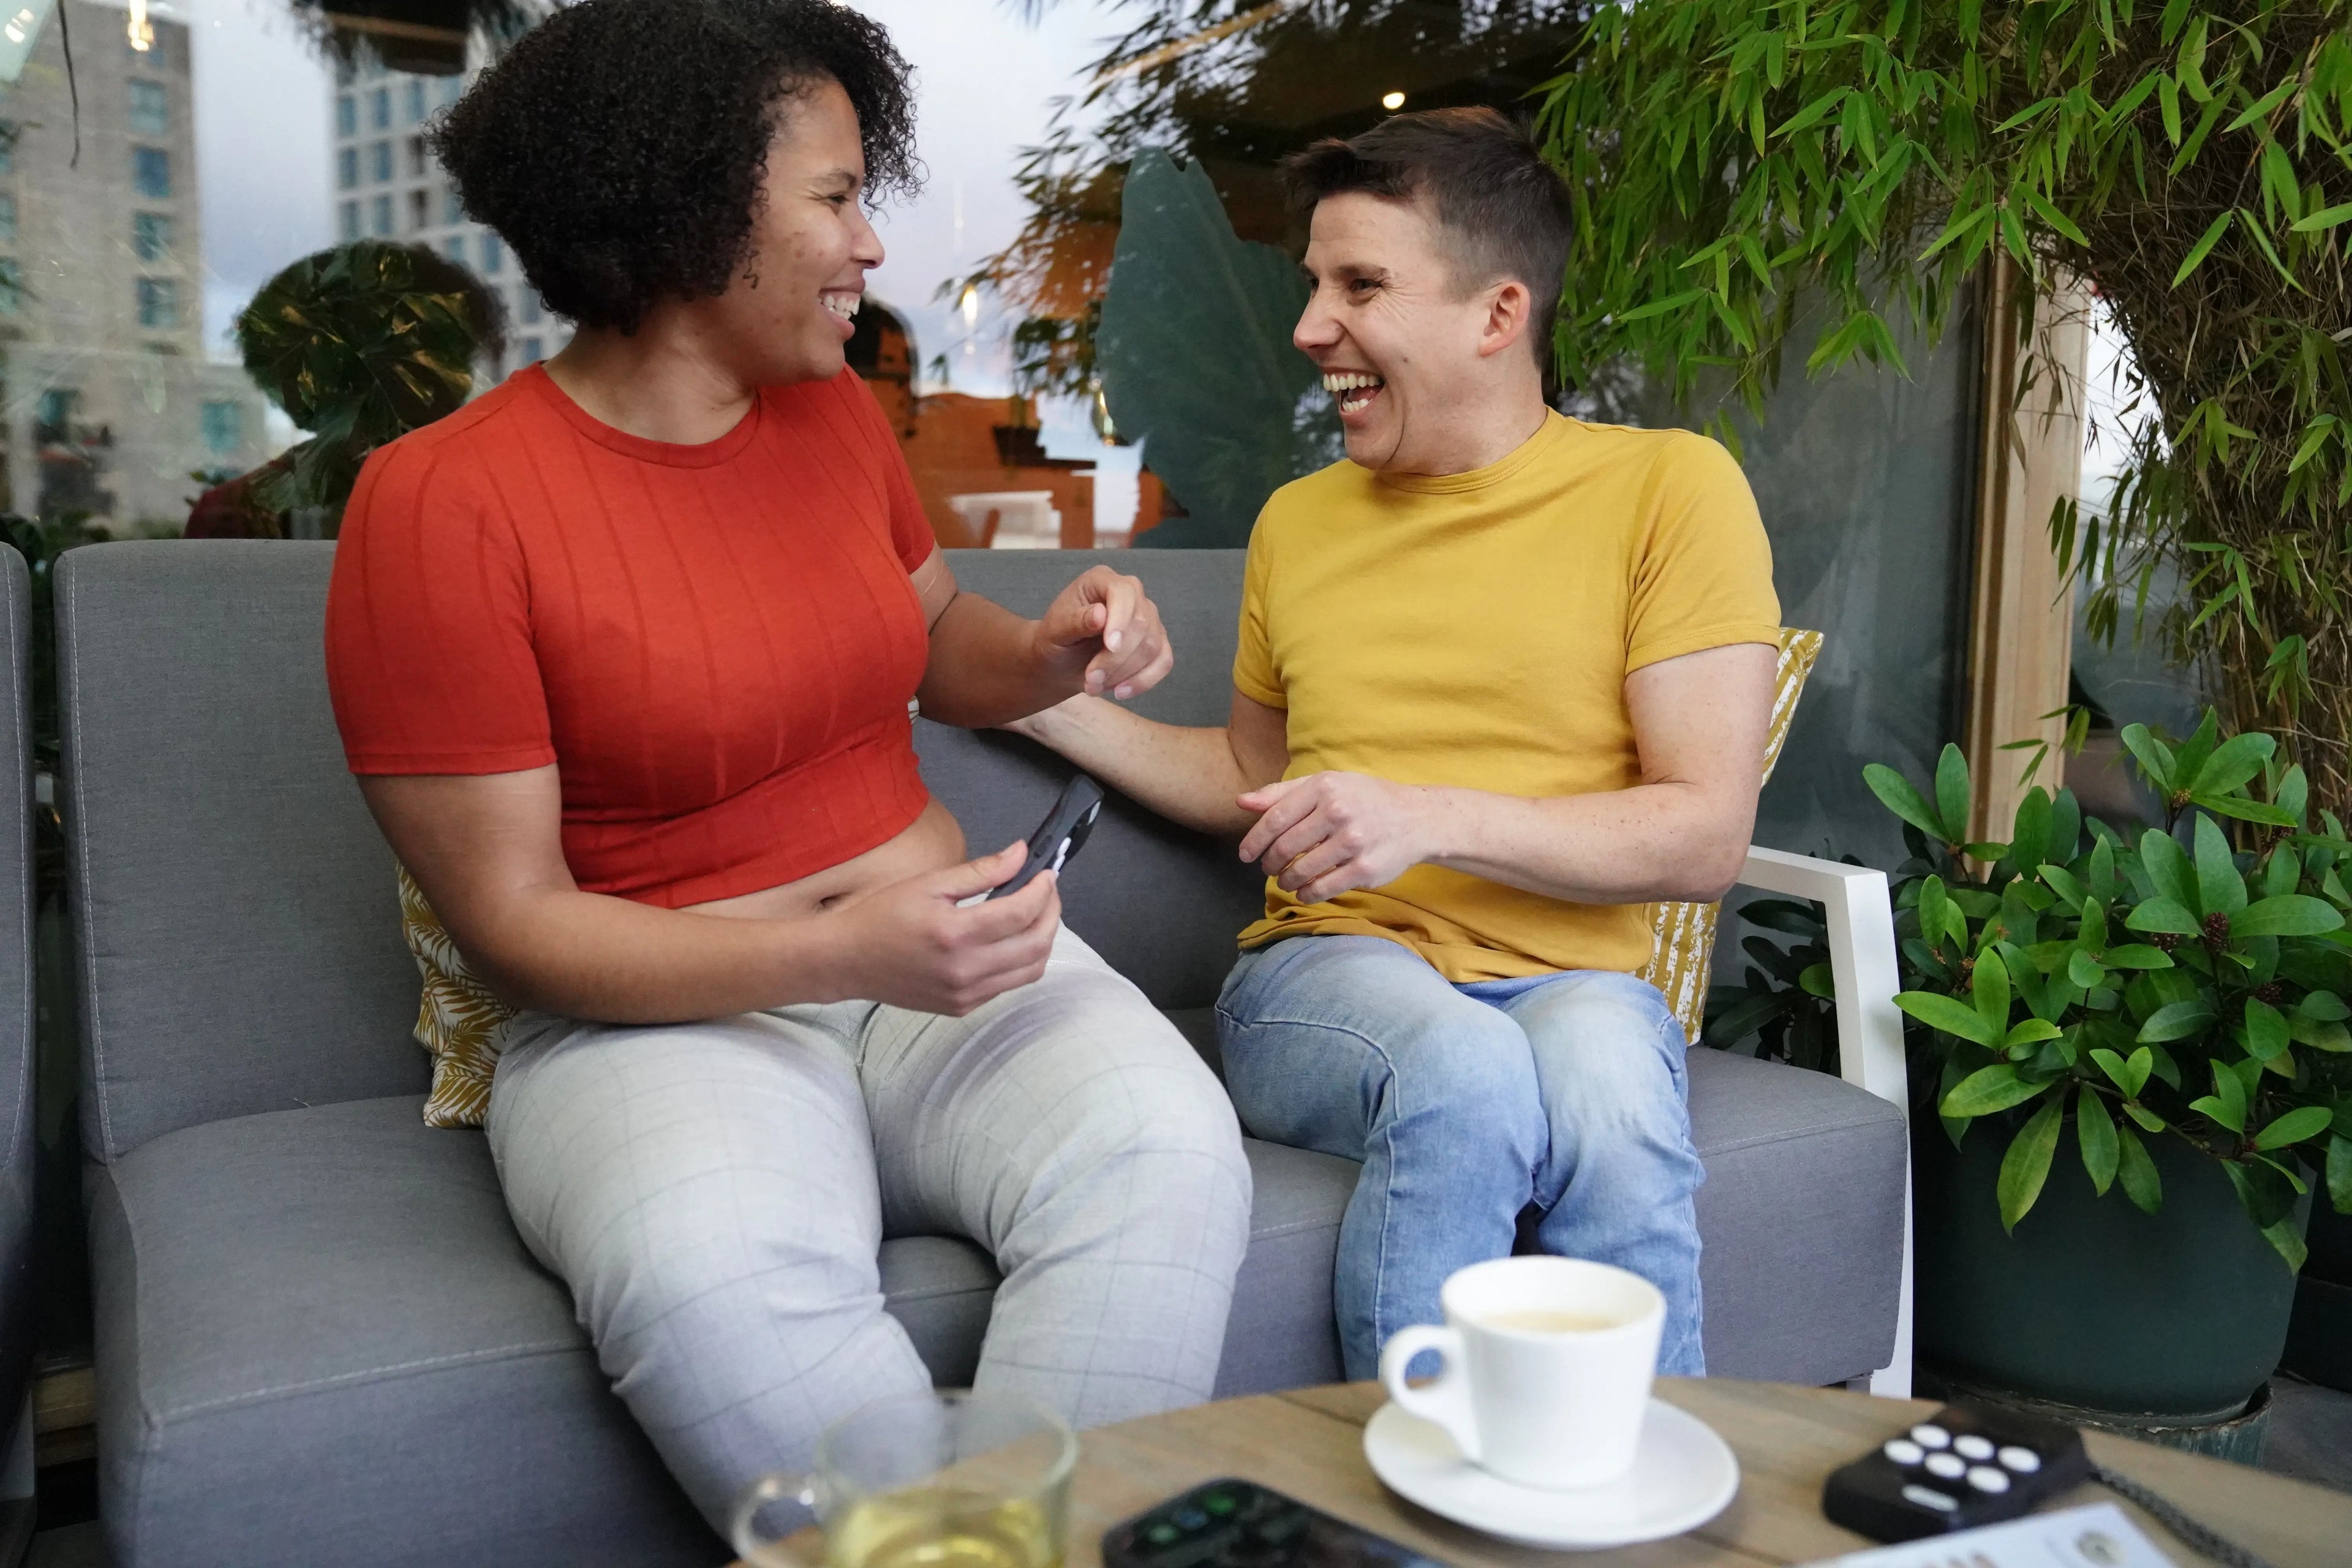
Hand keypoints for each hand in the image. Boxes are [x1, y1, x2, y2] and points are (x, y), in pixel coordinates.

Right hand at [817, 843, 1059, 1015]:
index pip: (1021, 913)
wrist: (848, 961)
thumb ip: (981, 871)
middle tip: (1047, 892)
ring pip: (1032, 970)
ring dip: (1043, 939)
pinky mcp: (963, 1006)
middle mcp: (965, 970)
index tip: (1046, 874)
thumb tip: (1020, 854)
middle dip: (1052, 913)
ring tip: (1035, 914)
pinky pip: (1009, 985)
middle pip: (1036, 944)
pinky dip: (1021, 960)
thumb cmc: (882, 916)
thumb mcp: (929, 883)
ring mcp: (966, 994)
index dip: (1043, 890)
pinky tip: (1011, 939)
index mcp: (954, 934)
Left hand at [1032, 565, 1173, 701]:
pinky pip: (1163, 661)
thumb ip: (1075, 621)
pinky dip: (1144, 681)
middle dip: (1116, 658)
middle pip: (1141, 623)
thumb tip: (1100, 614)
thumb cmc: (1055, 639)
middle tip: (1090, 679)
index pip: (1123, 593)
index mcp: (1102, 580)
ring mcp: (1148, 617)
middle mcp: (1131, 594)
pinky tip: (1121, 691)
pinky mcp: (1157, 642)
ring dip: (1124, 673)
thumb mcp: (1054, 631)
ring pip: (1153, 646)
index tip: (1110, 646)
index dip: (1120, 619)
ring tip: (1094, 686)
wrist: (1062, 661)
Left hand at [1237, 772, 1433, 903]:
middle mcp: (1338, 812)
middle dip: (1269, 863)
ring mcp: (1353, 841)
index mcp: (1324, 787)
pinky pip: (1323, 888)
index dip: (1254, 840)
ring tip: (1285, 880)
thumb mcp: (1325, 784)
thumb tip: (1241, 802)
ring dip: (1286, 880)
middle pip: (1285, 847)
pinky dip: (1306, 893)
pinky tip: (1304, 891)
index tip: (1245, 855)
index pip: (1275, 818)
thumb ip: (1282, 793)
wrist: (1417, 818)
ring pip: (1302, 871)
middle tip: (1267, 868)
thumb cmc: (1364, 799)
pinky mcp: (1364, 868)